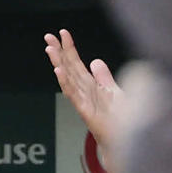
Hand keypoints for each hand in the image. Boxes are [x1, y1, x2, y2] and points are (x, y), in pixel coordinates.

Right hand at [45, 28, 123, 152]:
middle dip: (58, 51)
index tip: (62, 32)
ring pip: (68, 78)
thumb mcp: (114, 91)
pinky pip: (73, 94)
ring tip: (50, 49)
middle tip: (48, 36)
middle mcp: (84, 91)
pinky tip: (59, 71)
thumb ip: (104, 77)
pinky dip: (65, 82)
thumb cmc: (119, 120)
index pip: (76, 62)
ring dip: (58, 63)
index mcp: (90, 85)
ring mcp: (83, 100)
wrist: (123, 140)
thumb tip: (95, 61)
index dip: (69, 47)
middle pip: (69, 67)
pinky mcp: (85, 110)